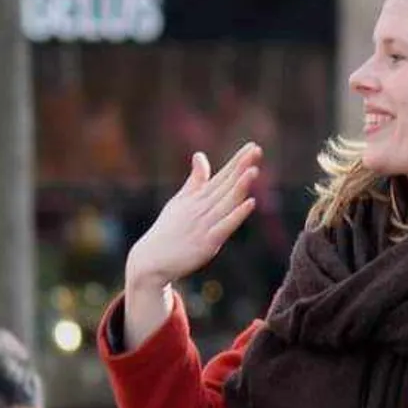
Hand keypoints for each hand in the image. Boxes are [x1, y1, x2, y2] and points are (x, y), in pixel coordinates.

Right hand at [125, 144, 260, 297]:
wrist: (150, 260)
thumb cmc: (167, 231)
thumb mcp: (180, 201)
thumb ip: (195, 180)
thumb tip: (200, 155)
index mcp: (197, 198)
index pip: (221, 176)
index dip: (237, 161)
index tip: (252, 146)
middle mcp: (201, 208)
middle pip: (225, 185)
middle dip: (241, 167)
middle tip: (257, 150)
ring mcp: (204, 225)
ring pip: (226, 202)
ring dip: (240, 186)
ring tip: (253, 171)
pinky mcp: (206, 243)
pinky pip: (224, 227)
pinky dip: (237, 215)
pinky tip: (250, 203)